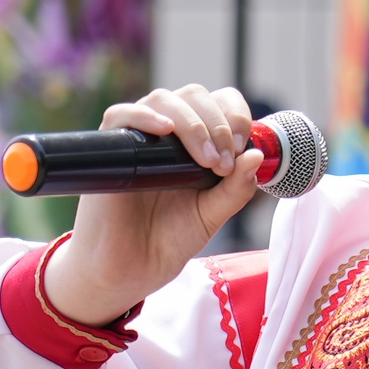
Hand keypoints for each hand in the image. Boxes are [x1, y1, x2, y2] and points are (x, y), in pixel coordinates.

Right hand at [43, 86, 262, 325]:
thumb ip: (236, 189)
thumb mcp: (212, 215)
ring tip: (206, 161)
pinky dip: (144, 115)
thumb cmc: (167, 240)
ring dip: (193, 123)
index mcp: (196, 144)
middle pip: (194, 96)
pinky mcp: (111, 150)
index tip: (242, 148)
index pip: (218, 103)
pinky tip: (165, 130)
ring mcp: (139, 139)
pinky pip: (121, 115)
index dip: (235, 115)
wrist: (129, 271)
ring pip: (164, 100)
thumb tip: (257, 156)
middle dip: (218, 123)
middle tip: (223, 163)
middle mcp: (169, 136)